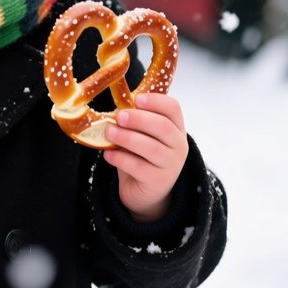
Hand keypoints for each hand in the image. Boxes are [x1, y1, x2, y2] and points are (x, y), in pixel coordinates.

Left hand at [103, 93, 187, 222]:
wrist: (144, 188)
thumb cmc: (140, 153)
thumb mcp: (140, 133)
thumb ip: (133, 120)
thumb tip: (115, 107)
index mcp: (175, 127)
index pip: (173, 108)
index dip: (156, 101)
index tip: (137, 98)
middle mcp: (178, 145)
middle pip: (163, 127)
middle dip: (139, 119)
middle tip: (119, 116)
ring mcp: (171, 165)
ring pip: (151, 148)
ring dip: (127, 138)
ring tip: (109, 132)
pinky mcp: (159, 182)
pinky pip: (139, 168)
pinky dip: (121, 159)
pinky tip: (108, 154)